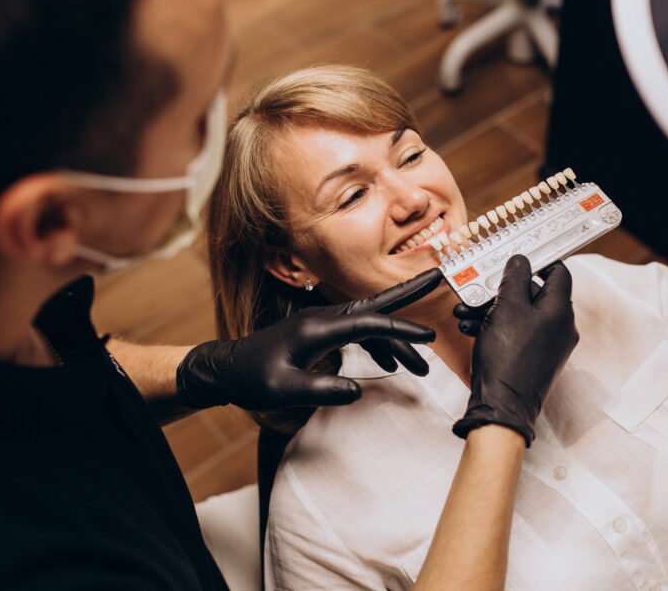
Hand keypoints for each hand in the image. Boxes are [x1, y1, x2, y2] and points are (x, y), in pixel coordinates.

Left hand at [176, 269, 441, 411]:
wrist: (228, 369)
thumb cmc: (253, 379)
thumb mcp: (284, 390)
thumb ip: (320, 389)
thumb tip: (358, 392)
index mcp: (319, 328)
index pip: (370, 323)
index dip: (401, 328)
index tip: (429, 336)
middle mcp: (324, 318)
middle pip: (375, 304)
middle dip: (409, 292)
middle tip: (440, 276)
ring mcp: (323, 323)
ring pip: (370, 324)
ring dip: (396, 340)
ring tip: (422, 367)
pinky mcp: (320, 332)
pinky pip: (358, 333)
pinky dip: (378, 345)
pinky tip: (389, 364)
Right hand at [452, 256, 577, 446]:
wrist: (502, 406)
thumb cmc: (507, 357)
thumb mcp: (506, 307)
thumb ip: (514, 278)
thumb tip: (520, 261)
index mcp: (560, 310)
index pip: (558, 272)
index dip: (537, 261)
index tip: (515, 258)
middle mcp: (560, 327)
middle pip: (534, 293)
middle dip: (502, 289)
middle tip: (480, 288)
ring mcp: (549, 345)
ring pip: (521, 314)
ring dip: (493, 308)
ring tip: (466, 311)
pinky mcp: (535, 359)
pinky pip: (517, 333)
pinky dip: (496, 327)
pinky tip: (471, 328)